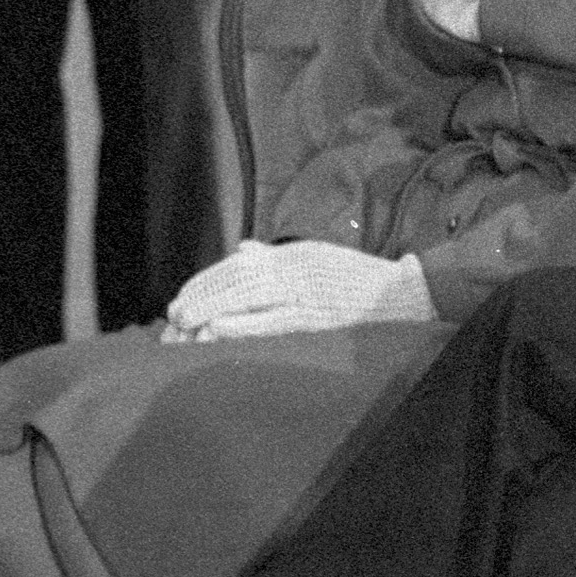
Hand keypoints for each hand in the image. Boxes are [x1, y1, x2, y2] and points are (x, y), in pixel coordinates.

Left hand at [164, 241, 431, 340]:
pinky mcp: (314, 315)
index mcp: (292, 255)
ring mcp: (304, 291)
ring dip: (212, 307)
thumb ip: (276, 255)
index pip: (237, 264)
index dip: (206, 280)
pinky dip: (243, 322)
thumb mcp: (315, 256)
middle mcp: (294, 268)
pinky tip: (219, 327)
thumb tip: (243, 249)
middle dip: (201, 295)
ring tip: (186, 322)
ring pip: (247, 296)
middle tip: (174, 313)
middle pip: (236, 278)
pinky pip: (271, 319)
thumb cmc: (356, 278)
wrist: (400, 293)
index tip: (183, 295)